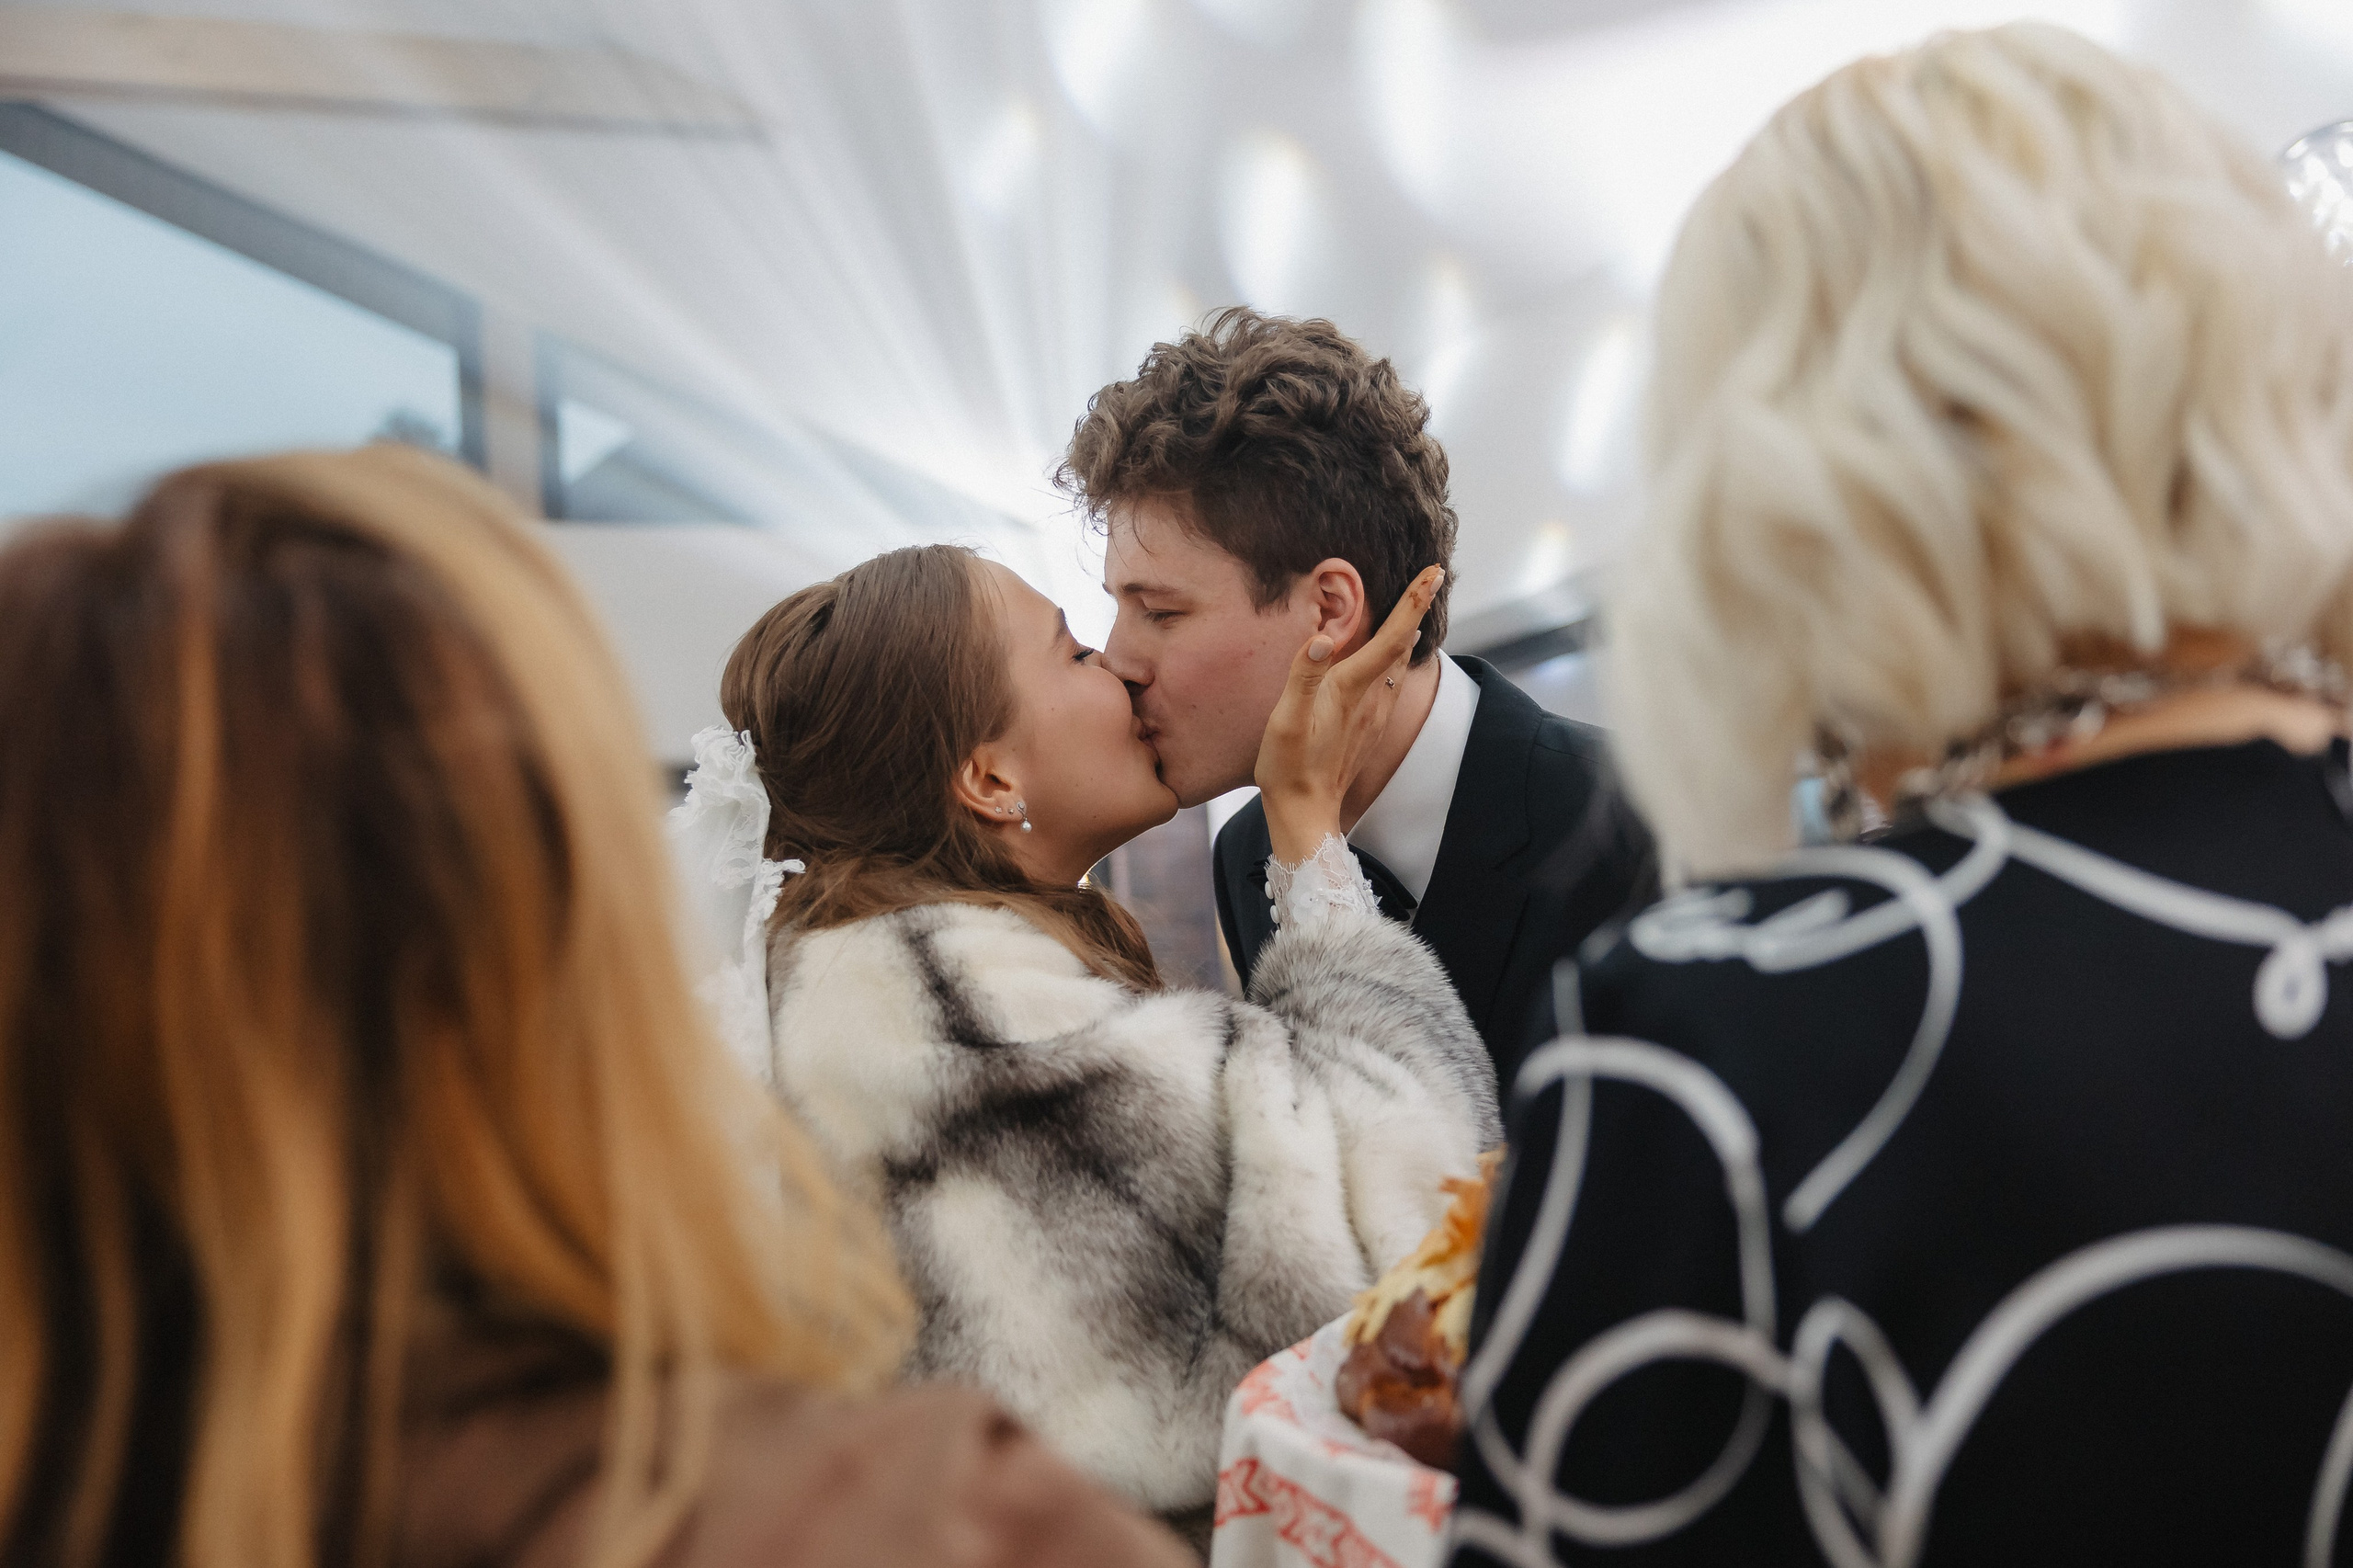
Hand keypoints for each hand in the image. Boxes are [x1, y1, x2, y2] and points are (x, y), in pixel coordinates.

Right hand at [1255, 566, 1445, 865]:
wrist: (1305, 813)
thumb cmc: (1289, 766)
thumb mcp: (1286, 719)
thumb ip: (1303, 676)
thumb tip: (1323, 638)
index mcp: (1352, 687)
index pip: (1393, 636)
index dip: (1414, 601)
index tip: (1434, 571)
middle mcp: (1371, 698)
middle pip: (1404, 644)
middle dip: (1417, 607)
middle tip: (1429, 576)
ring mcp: (1373, 715)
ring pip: (1400, 664)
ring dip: (1409, 632)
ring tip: (1413, 608)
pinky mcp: (1368, 728)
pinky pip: (1391, 683)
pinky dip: (1397, 658)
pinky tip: (1393, 658)